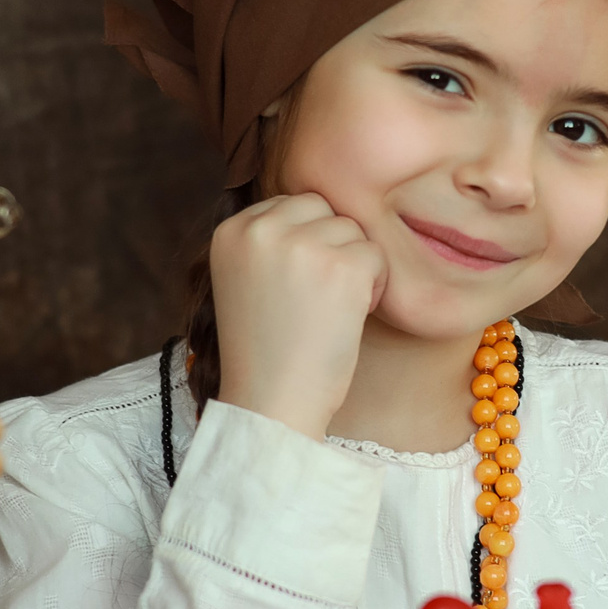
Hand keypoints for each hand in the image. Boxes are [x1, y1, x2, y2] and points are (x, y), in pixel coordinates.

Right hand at [210, 192, 386, 441]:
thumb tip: (318, 208)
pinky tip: (348, 317)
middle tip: (316, 298)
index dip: (305, 245)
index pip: (290, 205)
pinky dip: (374, 287)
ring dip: (353, 267)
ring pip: (352, 229)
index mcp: (231, 230)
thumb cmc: (265, 351)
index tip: (294, 289)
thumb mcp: (244, 280)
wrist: (271, 403)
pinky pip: (376, 255)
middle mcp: (260, 229)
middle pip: (322, 208)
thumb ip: (269, 241)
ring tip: (328, 310)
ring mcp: (301, 244)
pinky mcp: (341, 266)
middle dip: (330, 247)